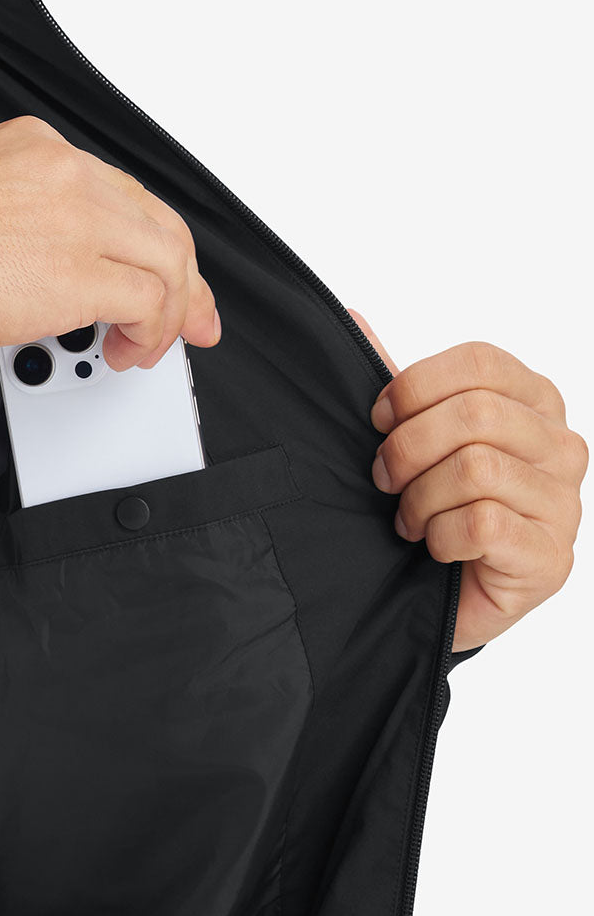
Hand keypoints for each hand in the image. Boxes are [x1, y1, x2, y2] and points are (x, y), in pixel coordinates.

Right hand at [0, 115, 220, 370]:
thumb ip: (29, 224)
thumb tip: (58, 274)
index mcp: (42, 152)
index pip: (126, 197)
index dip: (158, 246)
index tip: (172, 281)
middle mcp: (68, 172)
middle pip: (162, 226)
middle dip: (188, 285)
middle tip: (194, 324)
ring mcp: (78, 216)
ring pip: (169, 262)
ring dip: (167, 317)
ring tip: (139, 350)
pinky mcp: (78, 270)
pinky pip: (150, 301)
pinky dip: (150, 334)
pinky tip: (123, 352)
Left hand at [351, 311, 587, 651]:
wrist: (437, 598)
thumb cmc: (431, 509)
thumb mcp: (412, 441)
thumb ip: (394, 386)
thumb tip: (351, 317)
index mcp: (534, 402)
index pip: (479, 362)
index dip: (414, 388)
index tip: (378, 421)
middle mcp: (561, 446)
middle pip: (475, 414)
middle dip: (407, 448)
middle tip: (384, 479)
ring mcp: (564, 504)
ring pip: (476, 470)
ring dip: (420, 499)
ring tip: (409, 520)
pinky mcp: (550, 558)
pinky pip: (483, 524)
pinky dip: (440, 536)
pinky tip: (435, 547)